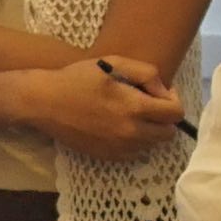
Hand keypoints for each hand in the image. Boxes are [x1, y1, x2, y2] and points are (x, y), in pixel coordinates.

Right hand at [10, 55, 187, 162]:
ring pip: (152, 145)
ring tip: (132, 115)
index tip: (159, 92)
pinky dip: (134, 142)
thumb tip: (164, 91)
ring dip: (149, 131)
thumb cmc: (77, 78)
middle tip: (148, 105)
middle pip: (168, 134)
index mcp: (135, 108)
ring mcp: (119, 148)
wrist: (44, 103)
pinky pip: (134, 154)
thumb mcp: (113, 63)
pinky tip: (119, 127)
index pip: (176, 114)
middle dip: (164, 118)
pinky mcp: (107, 156)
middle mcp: (131, 133)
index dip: (173, 100)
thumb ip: (146, 73)